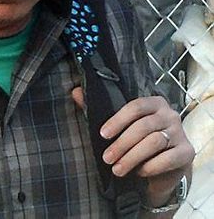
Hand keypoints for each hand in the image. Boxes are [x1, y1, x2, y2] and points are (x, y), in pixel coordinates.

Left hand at [71, 88, 193, 207]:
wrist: (164, 166)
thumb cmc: (137, 140)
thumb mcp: (120, 125)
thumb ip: (98, 108)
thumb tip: (75, 92)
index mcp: (154, 103)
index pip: (135, 106)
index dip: (118, 120)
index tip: (102, 135)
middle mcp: (170, 114)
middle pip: (143, 126)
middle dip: (122, 144)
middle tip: (107, 158)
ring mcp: (181, 133)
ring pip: (154, 142)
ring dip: (132, 157)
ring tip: (117, 169)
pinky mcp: (187, 152)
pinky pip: (168, 159)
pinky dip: (150, 166)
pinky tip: (138, 172)